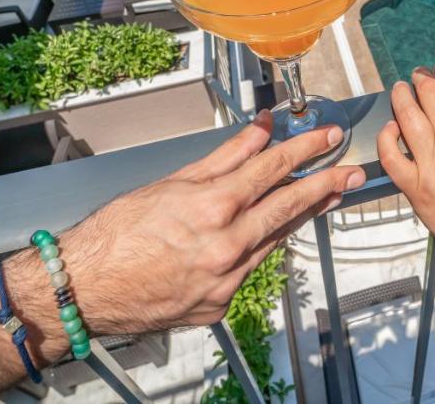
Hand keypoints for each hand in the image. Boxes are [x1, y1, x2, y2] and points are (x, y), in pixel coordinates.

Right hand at [35, 111, 363, 344]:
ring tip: (324, 196)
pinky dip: (259, 247)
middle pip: (289, 206)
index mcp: (212, 206)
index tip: (326, 136)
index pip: (273, 167)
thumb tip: (259, 131)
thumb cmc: (115, 234)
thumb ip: (224, 156)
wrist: (84, 289)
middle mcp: (226, 244)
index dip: (305, 148)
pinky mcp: (220, 302)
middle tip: (349, 172)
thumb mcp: (171, 181)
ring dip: (300, 216)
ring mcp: (227, 278)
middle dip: (324, 184)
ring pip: (275, 239)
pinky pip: (251, 267)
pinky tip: (268, 233)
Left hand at [376, 62, 434, 285]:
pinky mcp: (417, 190)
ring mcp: (431, 166)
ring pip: (406, 118)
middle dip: (423, 78)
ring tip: (401, 89)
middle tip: (420, 75)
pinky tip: (391, 128)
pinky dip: (387, 138)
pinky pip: (391, 157)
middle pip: (428, 95)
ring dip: (401, 97)